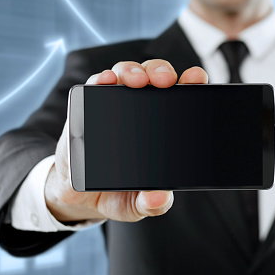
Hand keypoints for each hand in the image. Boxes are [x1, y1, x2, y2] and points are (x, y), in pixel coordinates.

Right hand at [45, 59, 207, 222]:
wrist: (78, 196)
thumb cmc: (116, 194)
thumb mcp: (136, 204)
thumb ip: (152, 203)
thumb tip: (159, 197)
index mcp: (161, 127)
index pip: (181, 97)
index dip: (191, 82)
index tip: (196, 78)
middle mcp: (140, 110)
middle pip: (154, 77)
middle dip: (161, 71)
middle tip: (164, 81)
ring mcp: (113, 105)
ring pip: (127, 73)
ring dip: (133, 70)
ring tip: (136, 80)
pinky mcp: (88, 108)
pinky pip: (96, 85)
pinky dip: (101, 79)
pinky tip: (107, 80)